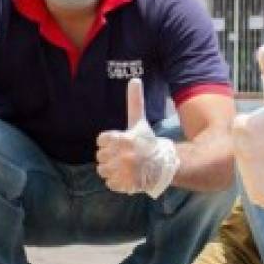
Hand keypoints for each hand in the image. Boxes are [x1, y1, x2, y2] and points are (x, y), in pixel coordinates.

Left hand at [96, 78, 180, 197]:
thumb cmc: (148, 141)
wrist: (163, 165)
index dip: (109, 142)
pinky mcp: (125, 185)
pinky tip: (127, 176)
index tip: (121, 143)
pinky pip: (109, 183)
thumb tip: (134, 79)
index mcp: (125, 139)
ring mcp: (125, 172)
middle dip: (110, 156)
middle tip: (124, 156)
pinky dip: (116, 182)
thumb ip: (135, 101)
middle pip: (100, 156)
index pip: (101, 140)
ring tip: (125, 167)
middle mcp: (124, 156)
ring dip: (112, 170)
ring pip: (103, 171)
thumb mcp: (140, 121)